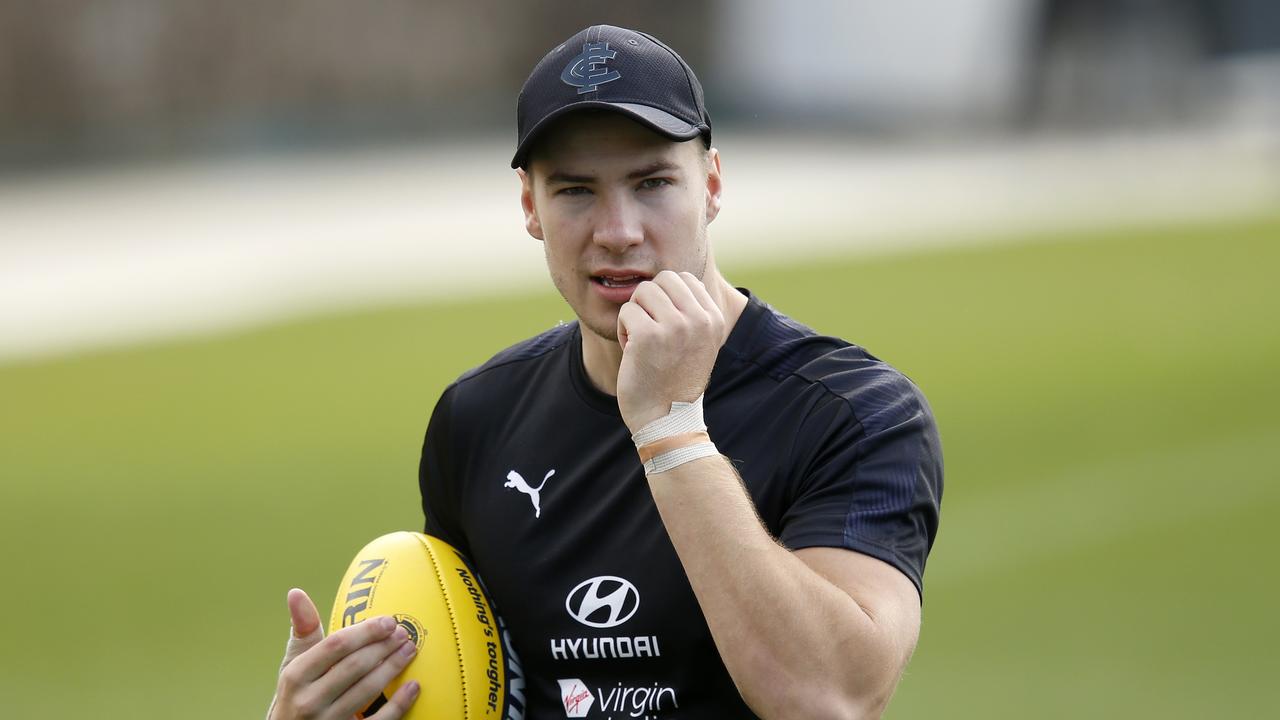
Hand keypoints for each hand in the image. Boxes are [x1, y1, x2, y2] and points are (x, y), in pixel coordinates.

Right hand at [266, 588, 419, 719]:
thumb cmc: (295, 695)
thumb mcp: (293, 664)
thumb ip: (302, 630)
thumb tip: (296, 593)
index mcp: (296, 676)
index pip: (336, 646)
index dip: (365, 631)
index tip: (388, 620)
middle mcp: (309, 700)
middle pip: (355, 666)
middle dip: (383, 647)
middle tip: (403, 633)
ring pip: (368, 690)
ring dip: (393, 667)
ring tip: (409, 650)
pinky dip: (399, 704)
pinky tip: (413, 686)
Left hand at [616, 270, 724, 432]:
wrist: (667, 421)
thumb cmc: (675, 381)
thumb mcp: (697, 343)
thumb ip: (691, 311)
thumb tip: (668, 278)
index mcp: (714, 319)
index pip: (685, 279)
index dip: (666, 298)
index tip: (665, 326)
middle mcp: (699, 319)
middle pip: (663, 280)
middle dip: (649, 302)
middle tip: (649, 331)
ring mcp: (675, 326)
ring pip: (642, 292)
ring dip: (635, 315)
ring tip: (642, 342)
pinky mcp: (649, 335)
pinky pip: (626, 311)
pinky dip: (623, 331)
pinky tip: (632, 352)